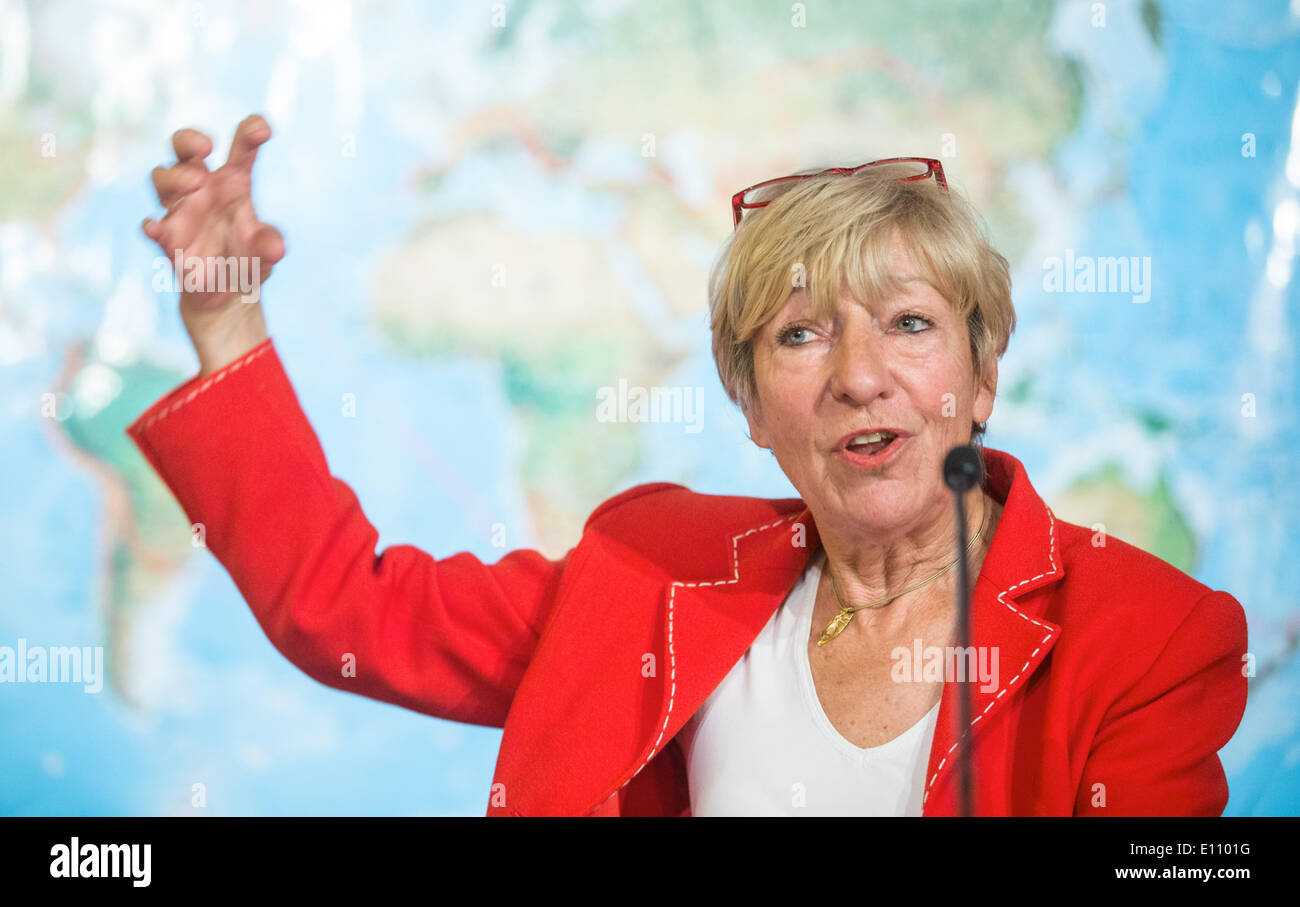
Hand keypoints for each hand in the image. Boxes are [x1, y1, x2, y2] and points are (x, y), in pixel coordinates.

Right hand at [142, 115, 283, 374]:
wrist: (229, 297)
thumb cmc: (248, 262)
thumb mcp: (266, 254)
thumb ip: (270, 245)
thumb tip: (275, 247)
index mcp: (234, 183)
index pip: (240, 149)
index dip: (250, 132)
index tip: (264, 129)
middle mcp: (203, 190)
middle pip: (184, 150)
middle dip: (189, 140)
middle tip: (206, 146)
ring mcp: (182, 212)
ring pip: (163, 179)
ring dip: (175, 177)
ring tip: (194, 183)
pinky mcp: (169, 240)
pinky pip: (154, 228)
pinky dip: (153, 227)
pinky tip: (155, 228)